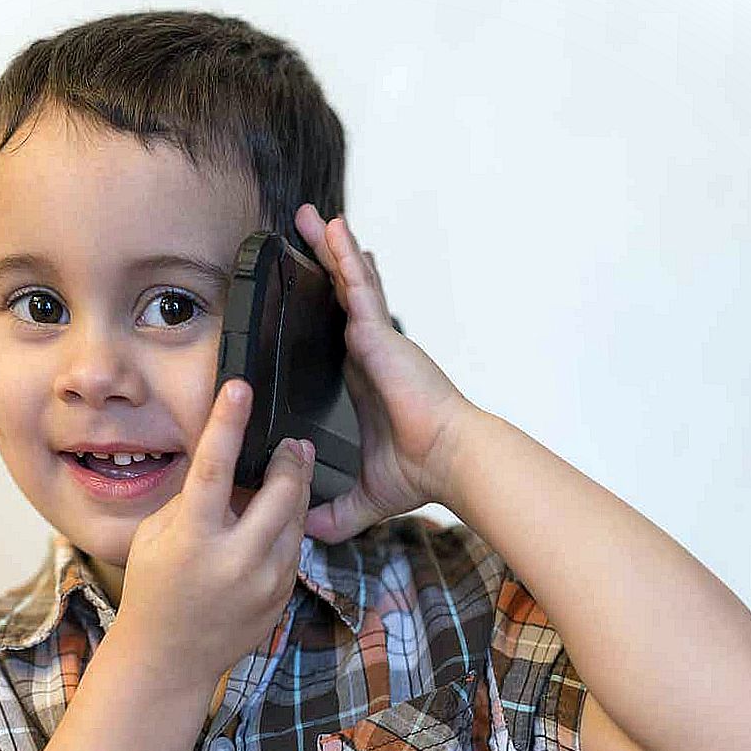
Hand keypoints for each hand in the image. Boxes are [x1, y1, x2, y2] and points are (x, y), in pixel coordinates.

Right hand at [111, 379, 314, 687]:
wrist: (168, 659)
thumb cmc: (153, 588)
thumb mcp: (155, 535)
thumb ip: (192, 499)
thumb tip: (226, 462)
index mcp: (193, 540)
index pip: (214, 470)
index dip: (228, 424)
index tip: (240, 388)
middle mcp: (234, 561)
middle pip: (281, 492)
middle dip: (290, 458)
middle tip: (292, 440)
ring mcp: (265, 582)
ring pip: (297, 518)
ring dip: (296, 488)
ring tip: (291, 466)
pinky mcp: (282, 596)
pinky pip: (294, 546)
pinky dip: (288, 524)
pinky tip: (278, 513)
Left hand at [295, 204, 476, 542]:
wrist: (450, 461)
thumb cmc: (420, 470)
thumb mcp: (361, 495)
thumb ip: (334, 512)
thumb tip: (307, 534)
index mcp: (362, 377)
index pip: (336, 330)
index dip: (324, 304)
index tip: (305, 285)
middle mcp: (369, 350)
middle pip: (340, 296)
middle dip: (322, 263)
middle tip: (300, 233)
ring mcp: (376, 339)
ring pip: (348, 283)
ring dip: (330, 249)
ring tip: (310, 217)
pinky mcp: (379, 335)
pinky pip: (357, 288)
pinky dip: (345, 257)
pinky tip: (333, 229)